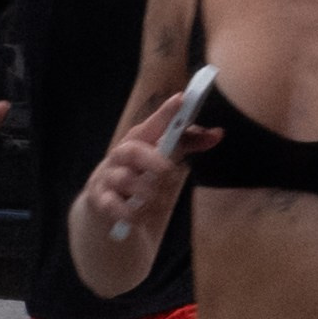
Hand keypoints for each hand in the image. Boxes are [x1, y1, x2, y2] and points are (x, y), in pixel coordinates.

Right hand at [78, 90, 218, 244]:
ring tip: (158, 200)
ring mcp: (106, 180)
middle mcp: (118, 158)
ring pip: (125, 179)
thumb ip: (186, 146)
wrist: (108, 218)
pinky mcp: (100, 203)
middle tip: (169, 170)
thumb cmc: (141, 185)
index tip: (183, 100)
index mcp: (136, 144)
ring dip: (147, 191)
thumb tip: (217, 134)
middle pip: (131, 149)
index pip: (151, 125)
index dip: (166, 113)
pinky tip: (141, 218)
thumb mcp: (164, 165)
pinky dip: (130, 213)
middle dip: (153, 159)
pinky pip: (113, 206)